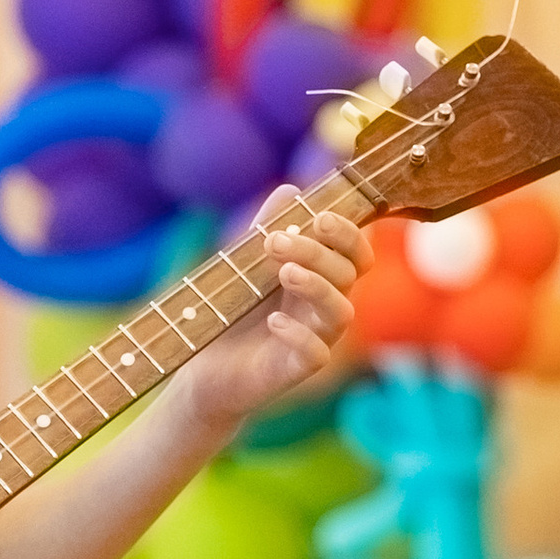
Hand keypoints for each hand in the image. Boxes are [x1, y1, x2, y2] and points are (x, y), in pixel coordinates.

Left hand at [185, 194, 369, 439]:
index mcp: (320, 277)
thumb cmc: (231, 312)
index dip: (349, 234)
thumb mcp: (245, 265)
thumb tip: (290, 189)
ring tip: (284, 273)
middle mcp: (324, 307)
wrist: (203, 367)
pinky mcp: (297, 369)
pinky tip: (273, 321)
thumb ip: (268, 230)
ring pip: (342, 312)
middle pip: (347, 274)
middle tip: (275, 241)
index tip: (320, 218)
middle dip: (317, 252)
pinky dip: (299, 334)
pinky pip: (316, 353)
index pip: (355, 253)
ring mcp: (316, 338)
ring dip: (316, 287)